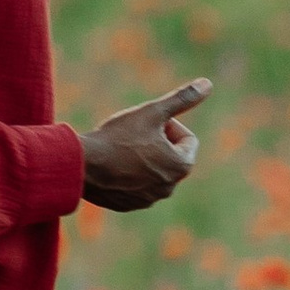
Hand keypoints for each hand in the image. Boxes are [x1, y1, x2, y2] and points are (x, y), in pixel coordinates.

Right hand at [79, 78, 210, 209]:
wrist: (82, 165)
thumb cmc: (119, 137)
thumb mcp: (152, 112)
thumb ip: (182, 99)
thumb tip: (207, 84)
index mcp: (181, 166)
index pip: (187, 139)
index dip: (169, 125)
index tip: (147, 124)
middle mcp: (169, 188)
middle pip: (170, 156)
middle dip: (156, 143)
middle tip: (132, 135)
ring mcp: (148, 200)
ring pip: (151, 171)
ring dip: (142, 159)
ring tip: (119, 150)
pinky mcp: (127, 205)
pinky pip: (134, 186)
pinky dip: (126, 174)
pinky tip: (110, 165)